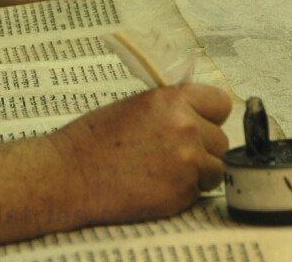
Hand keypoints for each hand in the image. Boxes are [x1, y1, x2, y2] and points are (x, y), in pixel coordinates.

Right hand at [48, 84, 230, 223]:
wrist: (71, 174)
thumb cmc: (94, 140)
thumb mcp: (135, 107)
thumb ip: (171, 108)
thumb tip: (198, 115)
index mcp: (172, 100)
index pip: (221, 103)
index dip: (210, 115)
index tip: (201, 122)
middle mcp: (185, 127)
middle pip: (221, 139)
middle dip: (202, 147)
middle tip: (169, 152)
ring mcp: (187, 162)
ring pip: (215, 168)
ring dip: (197, 172)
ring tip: (162, 170)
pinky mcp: (183, 192)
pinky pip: (200, 191)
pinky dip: (184, 191)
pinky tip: (156, 184)